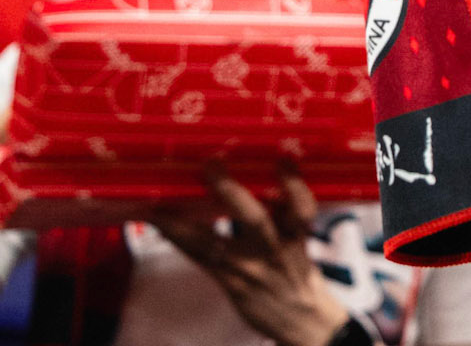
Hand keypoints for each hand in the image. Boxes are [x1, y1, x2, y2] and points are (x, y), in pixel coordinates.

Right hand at [153, 172, 348, 345]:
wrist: (305, 321)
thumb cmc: (264, 300)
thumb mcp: (232, 287)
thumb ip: (213, 257)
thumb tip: (184, 227)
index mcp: (228, 274)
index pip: (194, 250)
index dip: (172, 229)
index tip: (152, 206)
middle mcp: (249, 262)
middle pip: (214, 239)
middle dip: (189, 221)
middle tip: (187, 177)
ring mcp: (276, 249)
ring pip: (254, 222)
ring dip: (237, 195)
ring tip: (222, 164)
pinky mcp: (301, 238)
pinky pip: (301, 213)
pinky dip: (295, 188)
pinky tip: (284, 162)